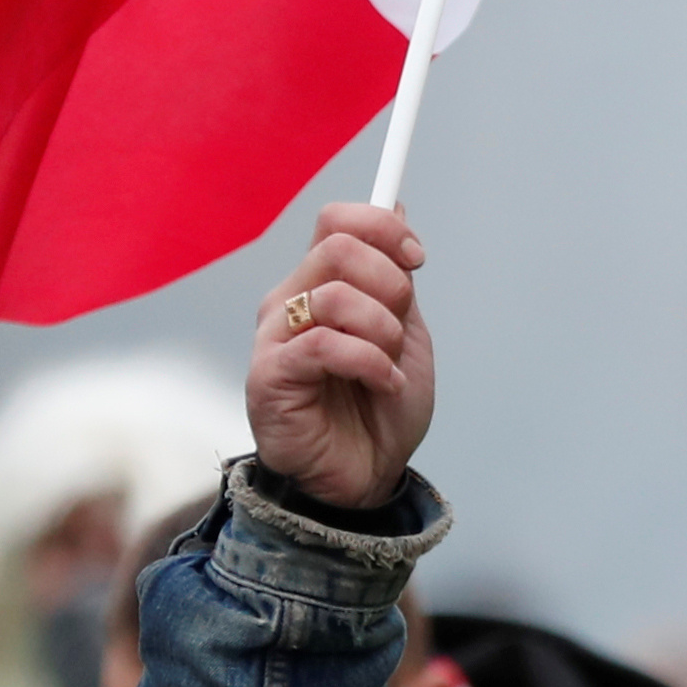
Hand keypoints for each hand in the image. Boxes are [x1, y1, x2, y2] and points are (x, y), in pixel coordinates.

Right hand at [249, 204, 431, 512]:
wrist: (367, 478)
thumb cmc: (379, 412)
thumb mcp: (404, 335)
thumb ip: (396, 278)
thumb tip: (397, 209)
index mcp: (320, 286)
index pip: (335, 222)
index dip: (380, 226)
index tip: (416, 256)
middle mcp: (291, 303)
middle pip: (336, 247)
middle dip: (388, 281)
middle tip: (402, 323)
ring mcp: (275, 338)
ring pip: (332, 295)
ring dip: (381, 331)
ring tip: (390, 367)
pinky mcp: (269, 376)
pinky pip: (323, 344)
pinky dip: (368, 362)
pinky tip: (383, 385)